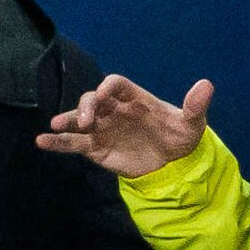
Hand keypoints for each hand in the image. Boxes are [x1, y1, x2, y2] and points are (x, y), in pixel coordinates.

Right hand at [36, 75, 211, 178]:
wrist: (172, 165)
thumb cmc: (180, 137)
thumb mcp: (192, 124)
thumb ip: (195, 106)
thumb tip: (207, 84)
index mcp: (134, 98)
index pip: (115, 85)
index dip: (107, 88)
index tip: (103, 97)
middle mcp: (113, 110)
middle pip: (92, 100)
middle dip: (86, 107)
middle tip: (86, 121)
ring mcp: (102, 128)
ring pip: (78, 119)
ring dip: (67, 121)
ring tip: (54, 126)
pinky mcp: (95, 148)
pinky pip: (73, 143)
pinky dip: (57, 142)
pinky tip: (42, 142)